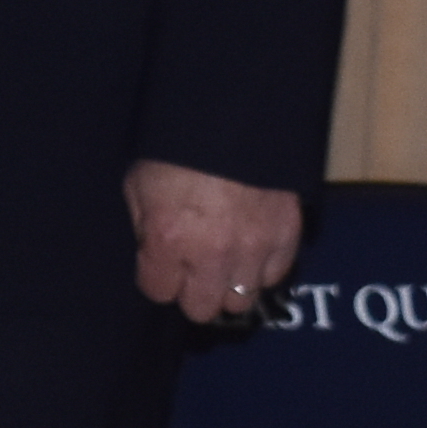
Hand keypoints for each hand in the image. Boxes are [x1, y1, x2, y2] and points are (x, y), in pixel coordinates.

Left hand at [130, 160, 301, 324]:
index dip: (157, 277)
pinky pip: (274, 275)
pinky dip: (261, 268)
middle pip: (201, 308)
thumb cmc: (178, 149)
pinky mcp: (286, 236)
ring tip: (223, 264)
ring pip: (241, 301)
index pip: (158, 292)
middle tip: (191, 270)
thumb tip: (153, 253)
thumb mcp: (140, 184)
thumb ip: (145, 226)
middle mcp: (212, 255)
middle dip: (192, 292)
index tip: (159, 264)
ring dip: (229, 285)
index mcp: (168, 241)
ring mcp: (253, 248)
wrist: (234, 119)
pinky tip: (250, 251)